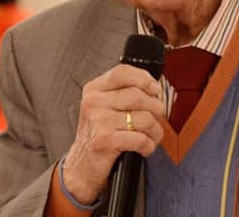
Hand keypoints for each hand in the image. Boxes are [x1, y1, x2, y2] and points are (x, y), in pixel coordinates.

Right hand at [63, 64, 163, 204]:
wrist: (82, 166)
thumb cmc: (99, 135)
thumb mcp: (104, 107)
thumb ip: (123, 93)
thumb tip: (154, 88)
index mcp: (94, 89)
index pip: (123, 72)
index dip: (145, 79)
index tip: (155, 90)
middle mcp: (94, 102)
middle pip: (139, 95)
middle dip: (156, 109)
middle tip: (156, 119)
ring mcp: (98, 120)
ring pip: (144, 118)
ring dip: (155, 131)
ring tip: (151, 137)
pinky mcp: (105, 140)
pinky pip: (141, 139)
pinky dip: (149, 146)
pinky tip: (144, 148)